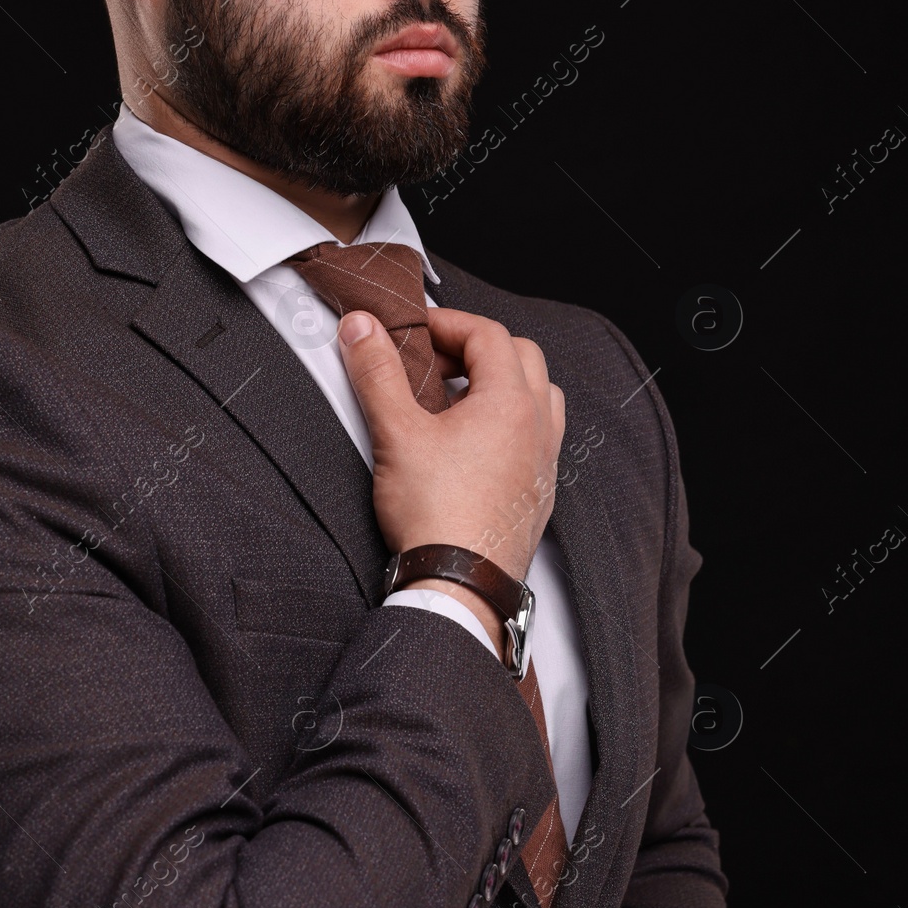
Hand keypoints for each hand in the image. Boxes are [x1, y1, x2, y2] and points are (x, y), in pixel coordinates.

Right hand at [338, 306, 564, 634]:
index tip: (418, 331)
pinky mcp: (539, 491)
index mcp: (510, 402)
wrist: (460, 584)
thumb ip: (377, 373)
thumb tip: (362, 330)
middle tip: (437, 361)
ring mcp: (544, 460)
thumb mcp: (396, 433)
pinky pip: (539, 437)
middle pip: (521, 357)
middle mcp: (538, 427)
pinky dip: (513, 423)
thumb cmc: (437, 516)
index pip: (487, 334)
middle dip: (478, 348)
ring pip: (539, 396)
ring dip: (503, 384)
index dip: (449, 323)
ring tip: (460, 398)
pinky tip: (478, 444)